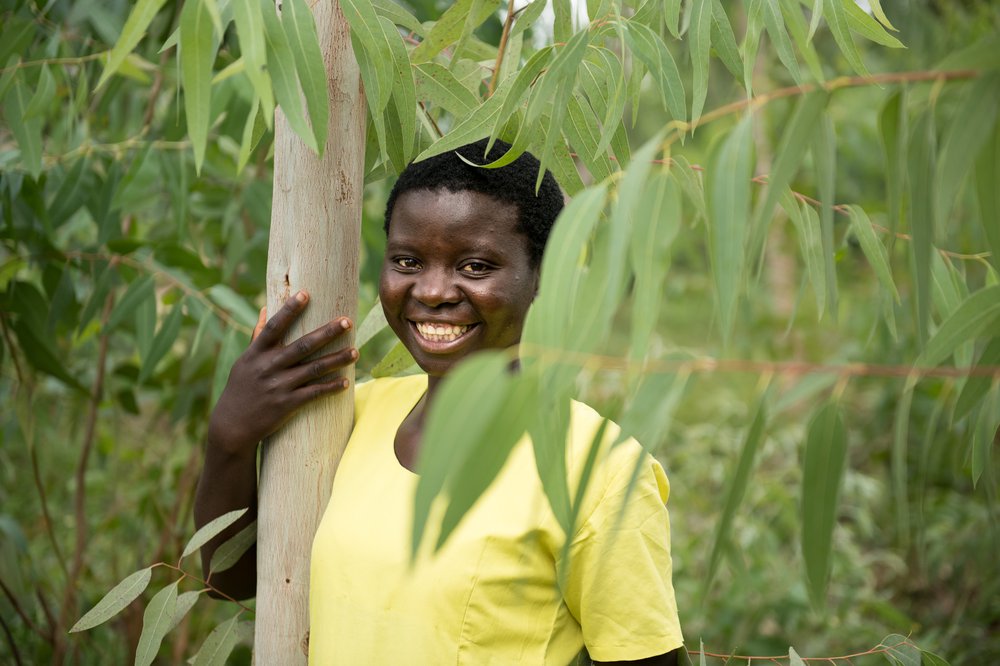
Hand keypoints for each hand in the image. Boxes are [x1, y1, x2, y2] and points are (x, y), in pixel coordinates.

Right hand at [207, 290, 357, 454]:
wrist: (232, 426)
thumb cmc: (241, 389)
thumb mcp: (244, 362)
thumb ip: (258, 336)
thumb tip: (266, 308)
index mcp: (256, 353)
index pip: (275, 326)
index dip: (289, 310)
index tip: (306, 293)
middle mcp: (268, 367)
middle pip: (302, 346)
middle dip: (327, 332)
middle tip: (348, 321)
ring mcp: (278, 386)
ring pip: (314, 369)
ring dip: (337, 360)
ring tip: (356, 352)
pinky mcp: (287, 405)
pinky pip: (314, 393)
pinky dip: (331, 387)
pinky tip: (346, 382)